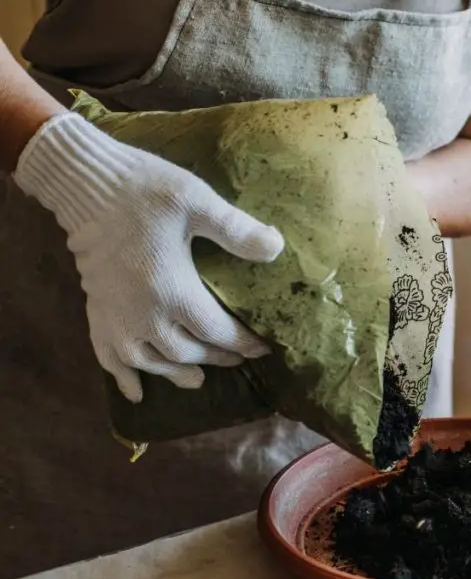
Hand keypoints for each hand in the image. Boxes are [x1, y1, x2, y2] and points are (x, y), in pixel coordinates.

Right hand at [13, 112, 284, 402]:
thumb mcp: (197, 202)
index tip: (263, 349)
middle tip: (237, 359)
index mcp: (172, 291)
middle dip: (215, 358)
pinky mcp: (96, 311)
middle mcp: (142, 314)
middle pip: (186, 352)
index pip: (217, 332)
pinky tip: (135, 393)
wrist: (86, 186)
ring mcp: (115, 317)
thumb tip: (277, 248)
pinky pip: (107, 356)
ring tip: (197, 381)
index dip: (243, 344)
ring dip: (175, 373)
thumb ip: (237, 230)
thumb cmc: (145, 191)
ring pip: (149, 361)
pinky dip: (123, 376)